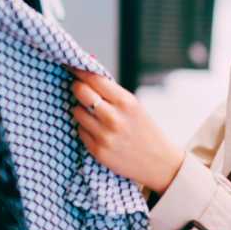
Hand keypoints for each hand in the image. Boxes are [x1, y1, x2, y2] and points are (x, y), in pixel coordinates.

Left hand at [68, 68, 183, 194]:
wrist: (158, 162)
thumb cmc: (143, 129)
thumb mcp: (134, 106)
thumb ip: (111, 92)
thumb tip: (86, 73)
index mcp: (126, 102)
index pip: (94, 79)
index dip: (80, 71)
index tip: (72, 67)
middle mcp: (114, 118)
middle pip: (81, 92)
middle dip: (77, 87)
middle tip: (78, 88)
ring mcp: (105, 136)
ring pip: (76, 111)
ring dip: (80, 109)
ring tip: (91, 113)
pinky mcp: (98, 151)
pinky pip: (79, 130)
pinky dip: (84, 128)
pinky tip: (96, 130)